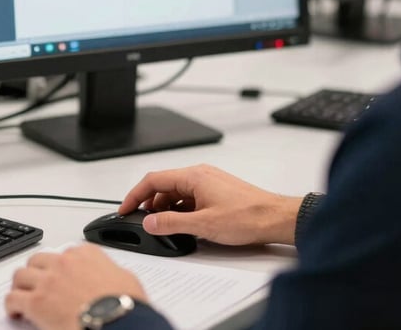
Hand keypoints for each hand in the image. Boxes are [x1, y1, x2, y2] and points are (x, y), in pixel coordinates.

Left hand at [5, 244, 147, 329]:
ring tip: (22, 296)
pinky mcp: (37, 302)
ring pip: (21, 275)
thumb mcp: (126, 280)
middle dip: (36, 272)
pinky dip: (12, 305)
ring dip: (21, 286)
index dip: (60, 267)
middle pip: (39, 260)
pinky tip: (15, 312)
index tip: (60, 276)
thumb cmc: (126, 305)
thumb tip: (112, 278)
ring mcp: (49, 280)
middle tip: (36, 285)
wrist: (119, 322)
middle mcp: (65, 262)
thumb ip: (112, 272)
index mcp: (87, 254)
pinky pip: (13, 298)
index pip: (66, 253)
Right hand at [119, 164, 302, 245]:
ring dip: (166, 208)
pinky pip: (190, 196)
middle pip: (164, 185)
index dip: (135, 195)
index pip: (153, 180)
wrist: (275, 218)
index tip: (125, 208)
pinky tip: (182, 224)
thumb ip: (171, 223)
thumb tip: (149, 222)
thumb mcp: (203, 225)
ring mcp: (208, 182)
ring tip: (163, 226)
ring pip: (177, 192)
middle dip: (149, 203)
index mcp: (193, 176)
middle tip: (141, 221)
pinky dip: (180, 209)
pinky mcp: (216, 191)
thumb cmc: (247, 217)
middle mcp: (199, 174)